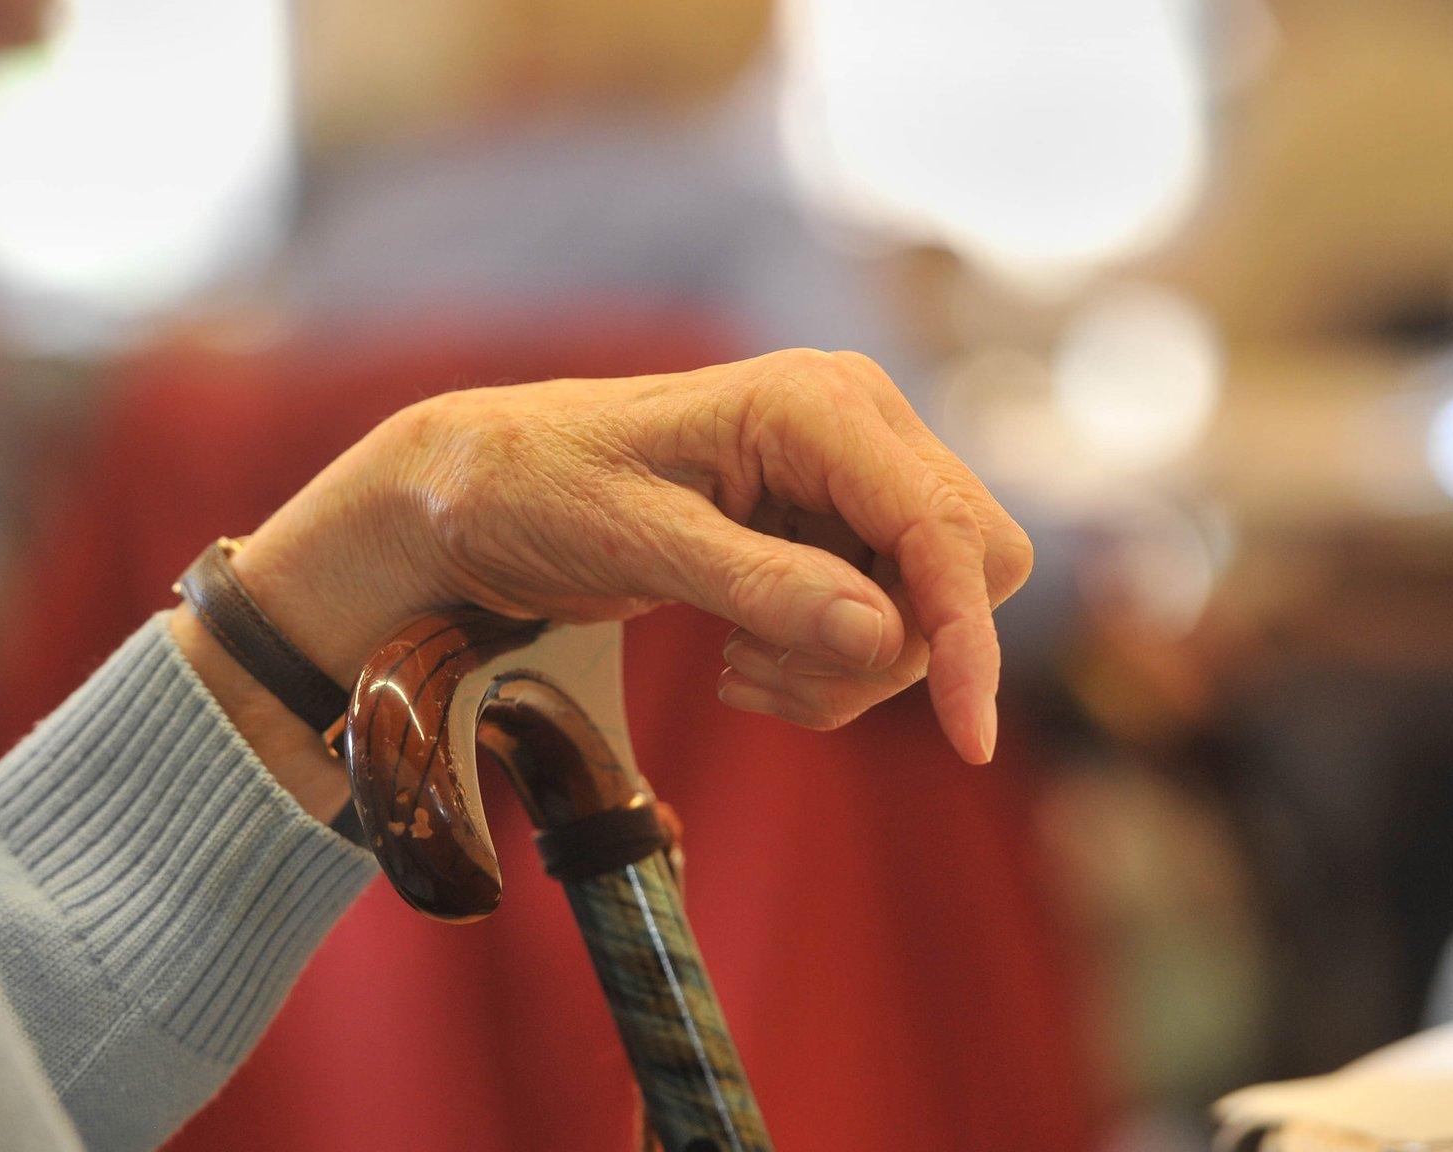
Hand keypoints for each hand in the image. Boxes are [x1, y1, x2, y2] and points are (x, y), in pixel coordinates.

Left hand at [212, 349, 1031, 767]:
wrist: (485, 486)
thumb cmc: (538, 489)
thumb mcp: (633, 542)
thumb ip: (759, 583)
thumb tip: (885, 635)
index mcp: (816, 403)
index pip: (945, 528)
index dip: (967, 637)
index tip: (965, 741)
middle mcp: (857, 421)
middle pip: (965, 568)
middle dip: (890, 652)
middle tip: (761, 674)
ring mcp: (853, 470)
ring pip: (930, 605)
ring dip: (846, 666)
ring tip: (736, 667)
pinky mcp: (836, 517)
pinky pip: (888, 616)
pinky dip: (826, 661)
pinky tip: (741, 656)